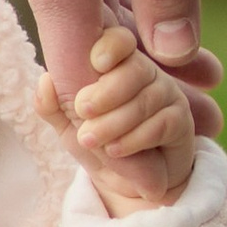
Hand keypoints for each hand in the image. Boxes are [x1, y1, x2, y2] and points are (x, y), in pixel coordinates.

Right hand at [0, 0, 214, 118]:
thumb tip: (178, 59)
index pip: (80, 80)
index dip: (118, 130)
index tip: (157, 171)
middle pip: (90, 59)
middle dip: (149, 98)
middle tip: (213, 129)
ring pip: (94, 25)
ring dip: (147, 59)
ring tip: (210, 88)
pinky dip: (132, 19)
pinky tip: (176, 39)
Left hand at [39, 21, 200, 213]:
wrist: (122, 186)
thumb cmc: (97, 145)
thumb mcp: (68, 128)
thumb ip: (54, 106)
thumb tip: (45, 82)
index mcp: (116, 65)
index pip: (119, 40)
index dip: (111, 46)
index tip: (95, 63)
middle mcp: (144, 73)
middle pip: (135, 66)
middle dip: (107, 91)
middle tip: (83, 111)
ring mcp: (166, 94)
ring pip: (146, 98)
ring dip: (114, 122)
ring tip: (91, 139)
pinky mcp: (181, 121)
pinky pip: (162, 123)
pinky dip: (134, 139)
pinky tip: (116, 150)